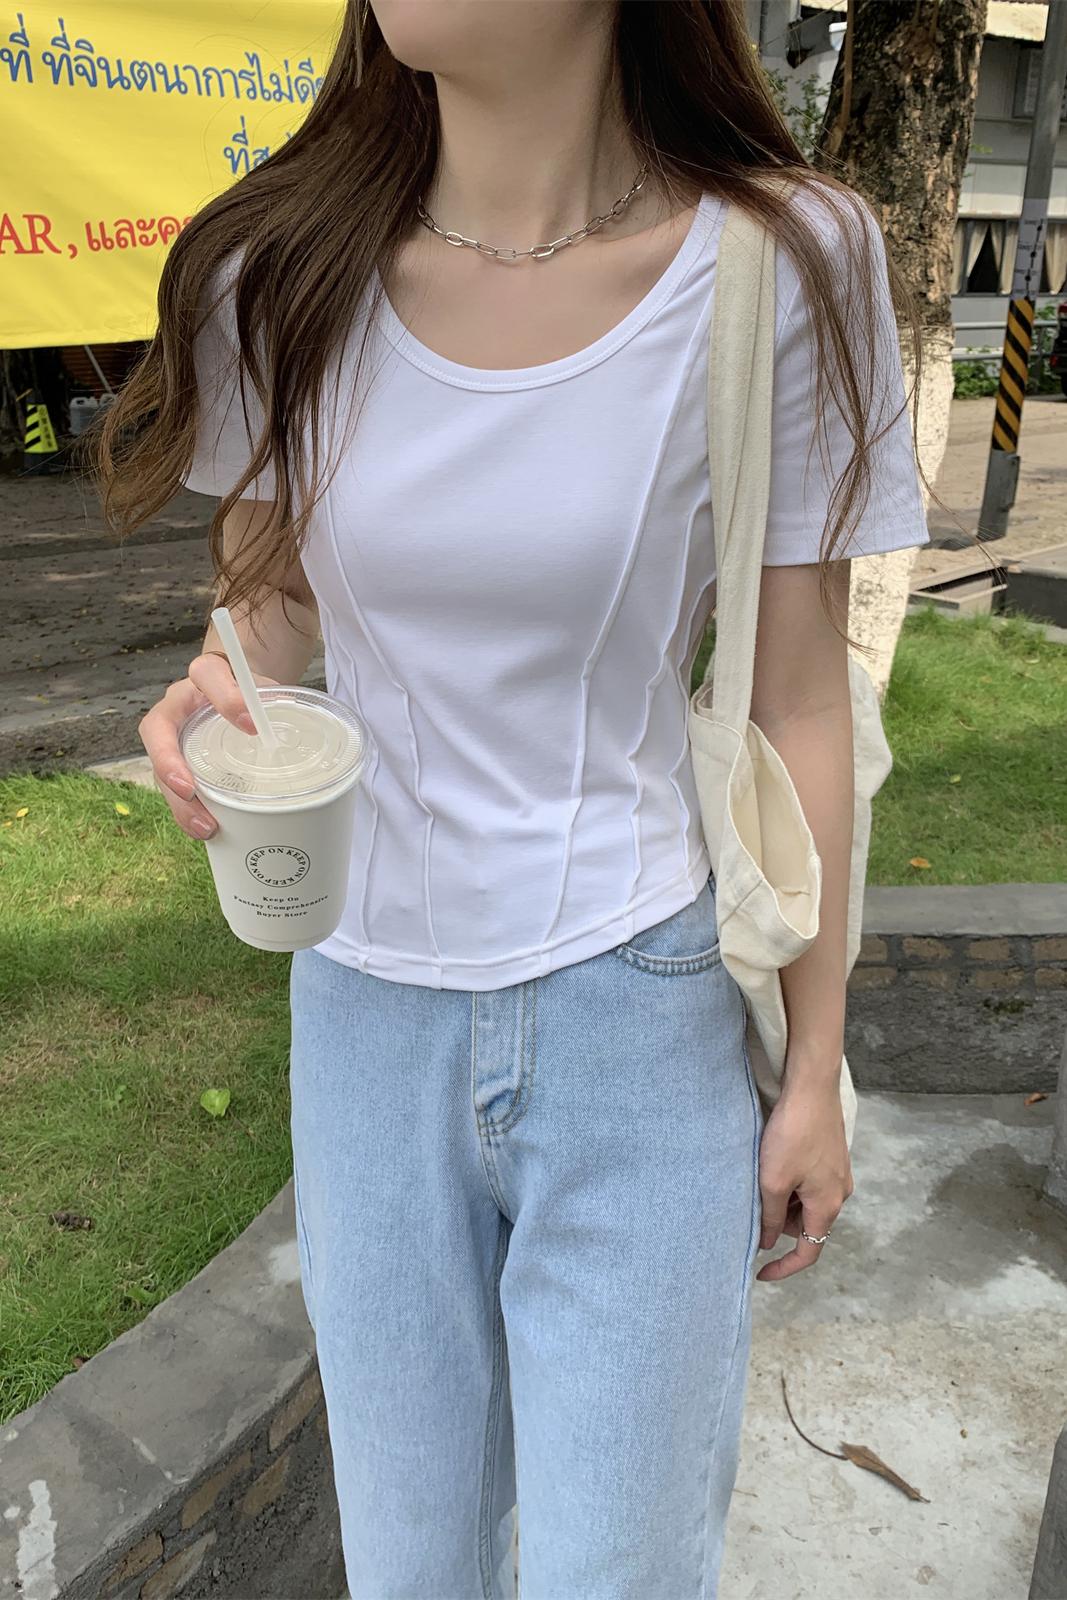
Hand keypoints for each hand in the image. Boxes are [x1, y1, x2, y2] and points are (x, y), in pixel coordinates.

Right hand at [139, 651, 280, 839]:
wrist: (238, 696)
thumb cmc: (248, 693)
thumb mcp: (264, 688)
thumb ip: (275, 699)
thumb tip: (293, 720)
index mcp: (205, 675)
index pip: (206, 674)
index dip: (225, 697)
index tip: (252, 724)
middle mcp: (179, 704)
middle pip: (158, 732)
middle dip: (170, 765)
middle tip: (190, 791)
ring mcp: (173, 736)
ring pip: (161, 769)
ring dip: (180, 802)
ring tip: (205, 826)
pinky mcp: (179, 764)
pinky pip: (177, 789)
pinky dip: (191, 811)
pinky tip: (209, 829)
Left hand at [755, 1073, 853, 1281]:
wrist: (812, 1088)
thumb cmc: (793, 1134)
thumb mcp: (773, 1181)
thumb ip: (769, 1216)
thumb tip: (767, 1242)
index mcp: (828, 1206)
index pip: (809, 1252)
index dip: (784, 1267)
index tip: (760, 1272)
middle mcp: (839, 1194)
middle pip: (805, 1225)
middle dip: (779, 1221)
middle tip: (754, 1199)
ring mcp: (838, 1174)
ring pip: (806, 1203)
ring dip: (784, 1198)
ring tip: (764, 1174)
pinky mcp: (832, 1156)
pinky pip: (810, 1183)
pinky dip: (791, 1182)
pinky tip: (775, 1160)